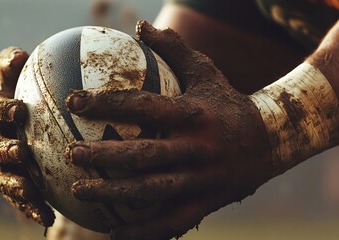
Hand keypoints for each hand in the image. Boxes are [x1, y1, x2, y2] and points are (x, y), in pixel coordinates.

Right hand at [0, 47, 53, 225]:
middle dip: (4, 151)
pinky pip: (18, 199)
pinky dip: (31, 208)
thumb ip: (12, 67)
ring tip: (31, 193)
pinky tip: (48, 217)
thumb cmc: (23, 97)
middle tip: (21, 153)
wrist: (22, 126)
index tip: (19, 109)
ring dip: (15, 186)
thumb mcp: (17, 80)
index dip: (2, 109)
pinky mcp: (10, 185)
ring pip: (1, 178)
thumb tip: (20, 53)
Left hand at [65, 21, 273, 239]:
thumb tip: (142, 25)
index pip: (145, 107)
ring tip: (78, 191)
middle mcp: (198, 148)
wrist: (272, 140)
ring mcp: (203, 179)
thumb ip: (174, 48)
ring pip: (154, 191)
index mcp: (195, 114)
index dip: (108, 103)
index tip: (73, 100)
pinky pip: (172, 221)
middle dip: (105, 156)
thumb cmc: (228, 102)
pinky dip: (144, 232)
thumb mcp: (206, 70)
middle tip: (70, 153)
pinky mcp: (207, 202)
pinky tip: (113, 235)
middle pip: (146, 155)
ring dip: (115, 195)